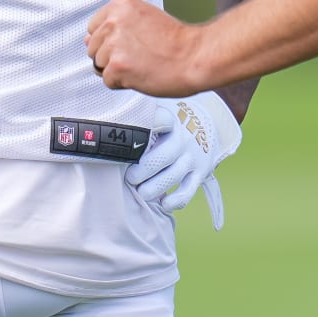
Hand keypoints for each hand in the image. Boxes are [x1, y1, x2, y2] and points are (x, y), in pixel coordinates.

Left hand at [86, 0, 207, 95]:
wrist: (194, 56)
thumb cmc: (176, 41)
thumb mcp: (144, 19)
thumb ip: (115, 27)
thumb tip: (87, 40)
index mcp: (121, 6)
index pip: (93, 27)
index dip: (108, 40)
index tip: (126, 43)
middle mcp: (114, 22)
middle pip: (94, 48)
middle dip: (111, 56)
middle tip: (138, 55)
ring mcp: (114, 44)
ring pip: (99, 66)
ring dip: (117, 70)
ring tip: (140, 64)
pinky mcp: (117, 66)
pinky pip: (108, 81)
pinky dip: (123, 83)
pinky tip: (140, 74)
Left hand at [125, 93, 241, 229]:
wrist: (205, 125)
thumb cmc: (170, 123)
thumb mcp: (159, 112)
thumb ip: (140, 116)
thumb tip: (113, 117)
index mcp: (170, 122)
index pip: (157, 125)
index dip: (142, 136)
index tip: (126, 148)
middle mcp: (183, 139)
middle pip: (164, 155)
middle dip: (144, 170)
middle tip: (130, 178)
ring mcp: (192, 157)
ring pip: (174, 175)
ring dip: (156, 187)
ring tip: (141, 192)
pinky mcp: (200, 173)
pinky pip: (189, 190)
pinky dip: (176, 200)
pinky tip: (163, 203)